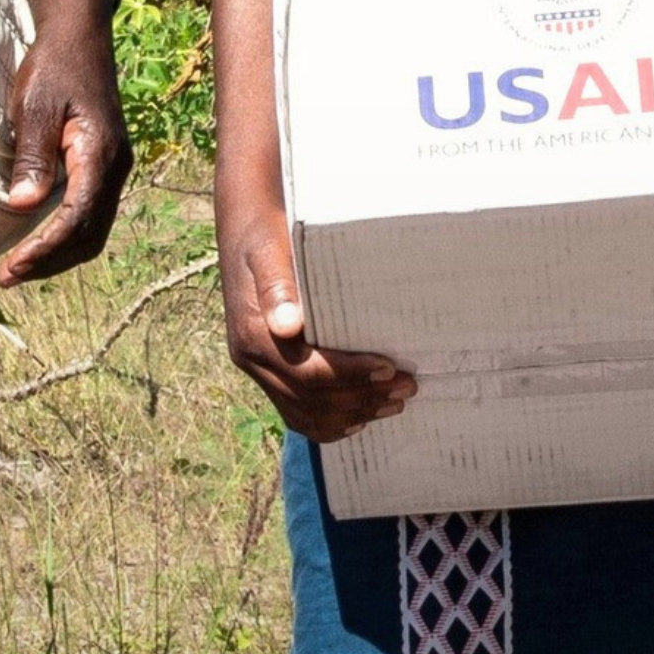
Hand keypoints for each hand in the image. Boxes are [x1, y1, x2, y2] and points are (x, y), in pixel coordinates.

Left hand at [0, 0, 130, 289]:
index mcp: (100, 153)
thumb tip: (24, 205)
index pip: (77, 217)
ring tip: (19, 267)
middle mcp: (115, 167)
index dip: (45, 249)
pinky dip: (65, 236)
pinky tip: (38, 239)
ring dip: (58, 254)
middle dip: (50, 262)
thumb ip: (33, 155)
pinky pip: (90, 214)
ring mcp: (113, 169)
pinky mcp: (104, 167)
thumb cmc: (54, 66)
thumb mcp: (36, 104)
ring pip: (92, 230)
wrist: (80, 36)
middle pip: (89, 235)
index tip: (11, 266)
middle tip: (8, 276)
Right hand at [221, 213, 418, 441]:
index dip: (351, 375)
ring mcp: (259, 370)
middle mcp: (252, 360)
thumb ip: (276, 286)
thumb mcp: (269, 250)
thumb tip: (287, 326)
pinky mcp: (269, 372)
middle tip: (407, 387)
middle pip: (311, 400)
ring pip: (306, 414)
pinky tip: (361, 417)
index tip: (389, 368)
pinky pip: (297, 413)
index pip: (307, 373)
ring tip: (395, 402)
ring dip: (354, 413)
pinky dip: (330, 422)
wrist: (246, 231)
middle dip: (362, 398)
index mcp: (253, 335)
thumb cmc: (267, 235)